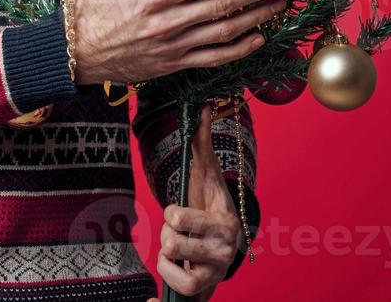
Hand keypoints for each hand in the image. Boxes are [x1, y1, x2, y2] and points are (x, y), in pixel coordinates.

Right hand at [69, 0, 289, 85]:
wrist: (74, 55)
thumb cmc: (86, 9)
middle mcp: (168, 23)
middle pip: (222, 7)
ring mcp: (173, 47)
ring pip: (224, 34)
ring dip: (256, 19)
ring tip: (278, 6)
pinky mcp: (173, 65)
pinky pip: (213, 60)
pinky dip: (238, 50)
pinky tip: (257, 39)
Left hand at [152, 103, 242, 299]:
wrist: (222, 250)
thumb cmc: (209, 209)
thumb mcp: (206, 180)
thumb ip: (202, 146)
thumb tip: (202, 107)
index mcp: (224, 222)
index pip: (179, 218)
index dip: (171, 215)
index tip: (180, 215)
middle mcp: (223, 250)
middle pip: (172, 243)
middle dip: (168, 236)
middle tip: (179, 235)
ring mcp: (215, 272)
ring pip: (171, 266)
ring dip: (167, 258)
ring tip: (180, 252)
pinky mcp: (204, 288)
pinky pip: (176, 289)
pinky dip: (166, 281)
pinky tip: (169, 275)